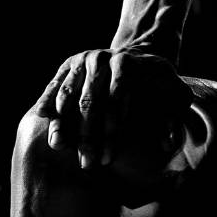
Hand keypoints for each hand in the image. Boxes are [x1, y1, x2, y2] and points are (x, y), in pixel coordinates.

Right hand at [34, 48, 191, 169]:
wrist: (138, 54)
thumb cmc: (157, 81)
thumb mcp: (173, 93)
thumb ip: (174, 118)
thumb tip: (169, 144)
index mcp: (128, 64)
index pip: (117, 100)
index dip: (112, 131)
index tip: (108, 157)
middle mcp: (103, 59)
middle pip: (91, 101)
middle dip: (88, 136)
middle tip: (86, 163)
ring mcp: (84, 60)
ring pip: (69, 95)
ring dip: (63, 123)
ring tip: (60, 147)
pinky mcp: (69, 64)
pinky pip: (55, 85)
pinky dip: (47, 101)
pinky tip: (43, 118)